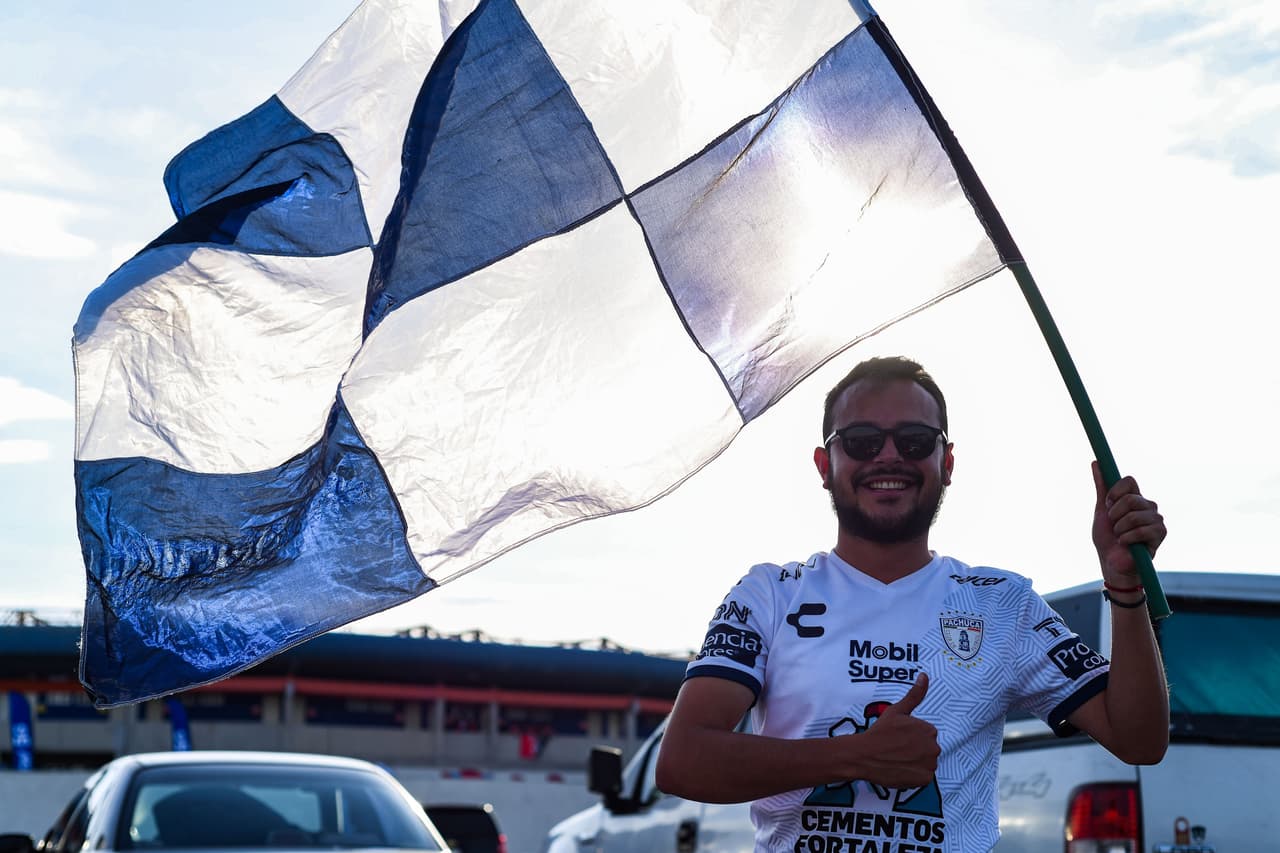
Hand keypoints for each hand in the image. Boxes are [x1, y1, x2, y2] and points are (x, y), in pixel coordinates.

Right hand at [838, 673, 938, 787]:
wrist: (865, 755)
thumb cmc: (880, 732)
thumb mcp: (897, 711)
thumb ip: (915, 695)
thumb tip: (925, 675)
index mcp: (929, 730)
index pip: (926, 735)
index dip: (911, 737)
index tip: (898, 738)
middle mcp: (934, 747)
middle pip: (927, 749)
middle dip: (915, 750)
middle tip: (896, 749)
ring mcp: (929, 765)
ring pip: (925, 763)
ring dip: (915, 762)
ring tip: (897, 759)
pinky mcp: (924, 780)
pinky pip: (922, 777)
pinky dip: (913, 775)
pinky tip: (900, 769)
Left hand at [1091, 461, 1165, 582]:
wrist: (1112, 561)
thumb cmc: (1107, 537)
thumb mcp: (1101, 510)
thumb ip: (1102, 487)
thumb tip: (1096, 462)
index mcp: (1135, 497)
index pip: (1129, 480)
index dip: (1115, 492)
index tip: (1107, 504)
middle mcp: (1148, 505)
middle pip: (1130, 498)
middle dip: (1115, 514)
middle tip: (1114, 525)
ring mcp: (1156, 519)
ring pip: (1133, 515)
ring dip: (1120, 529)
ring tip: (1120, 536)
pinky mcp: (1161, 533)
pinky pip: (1141, 530)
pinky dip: (1127, 538)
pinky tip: (1127, 544)